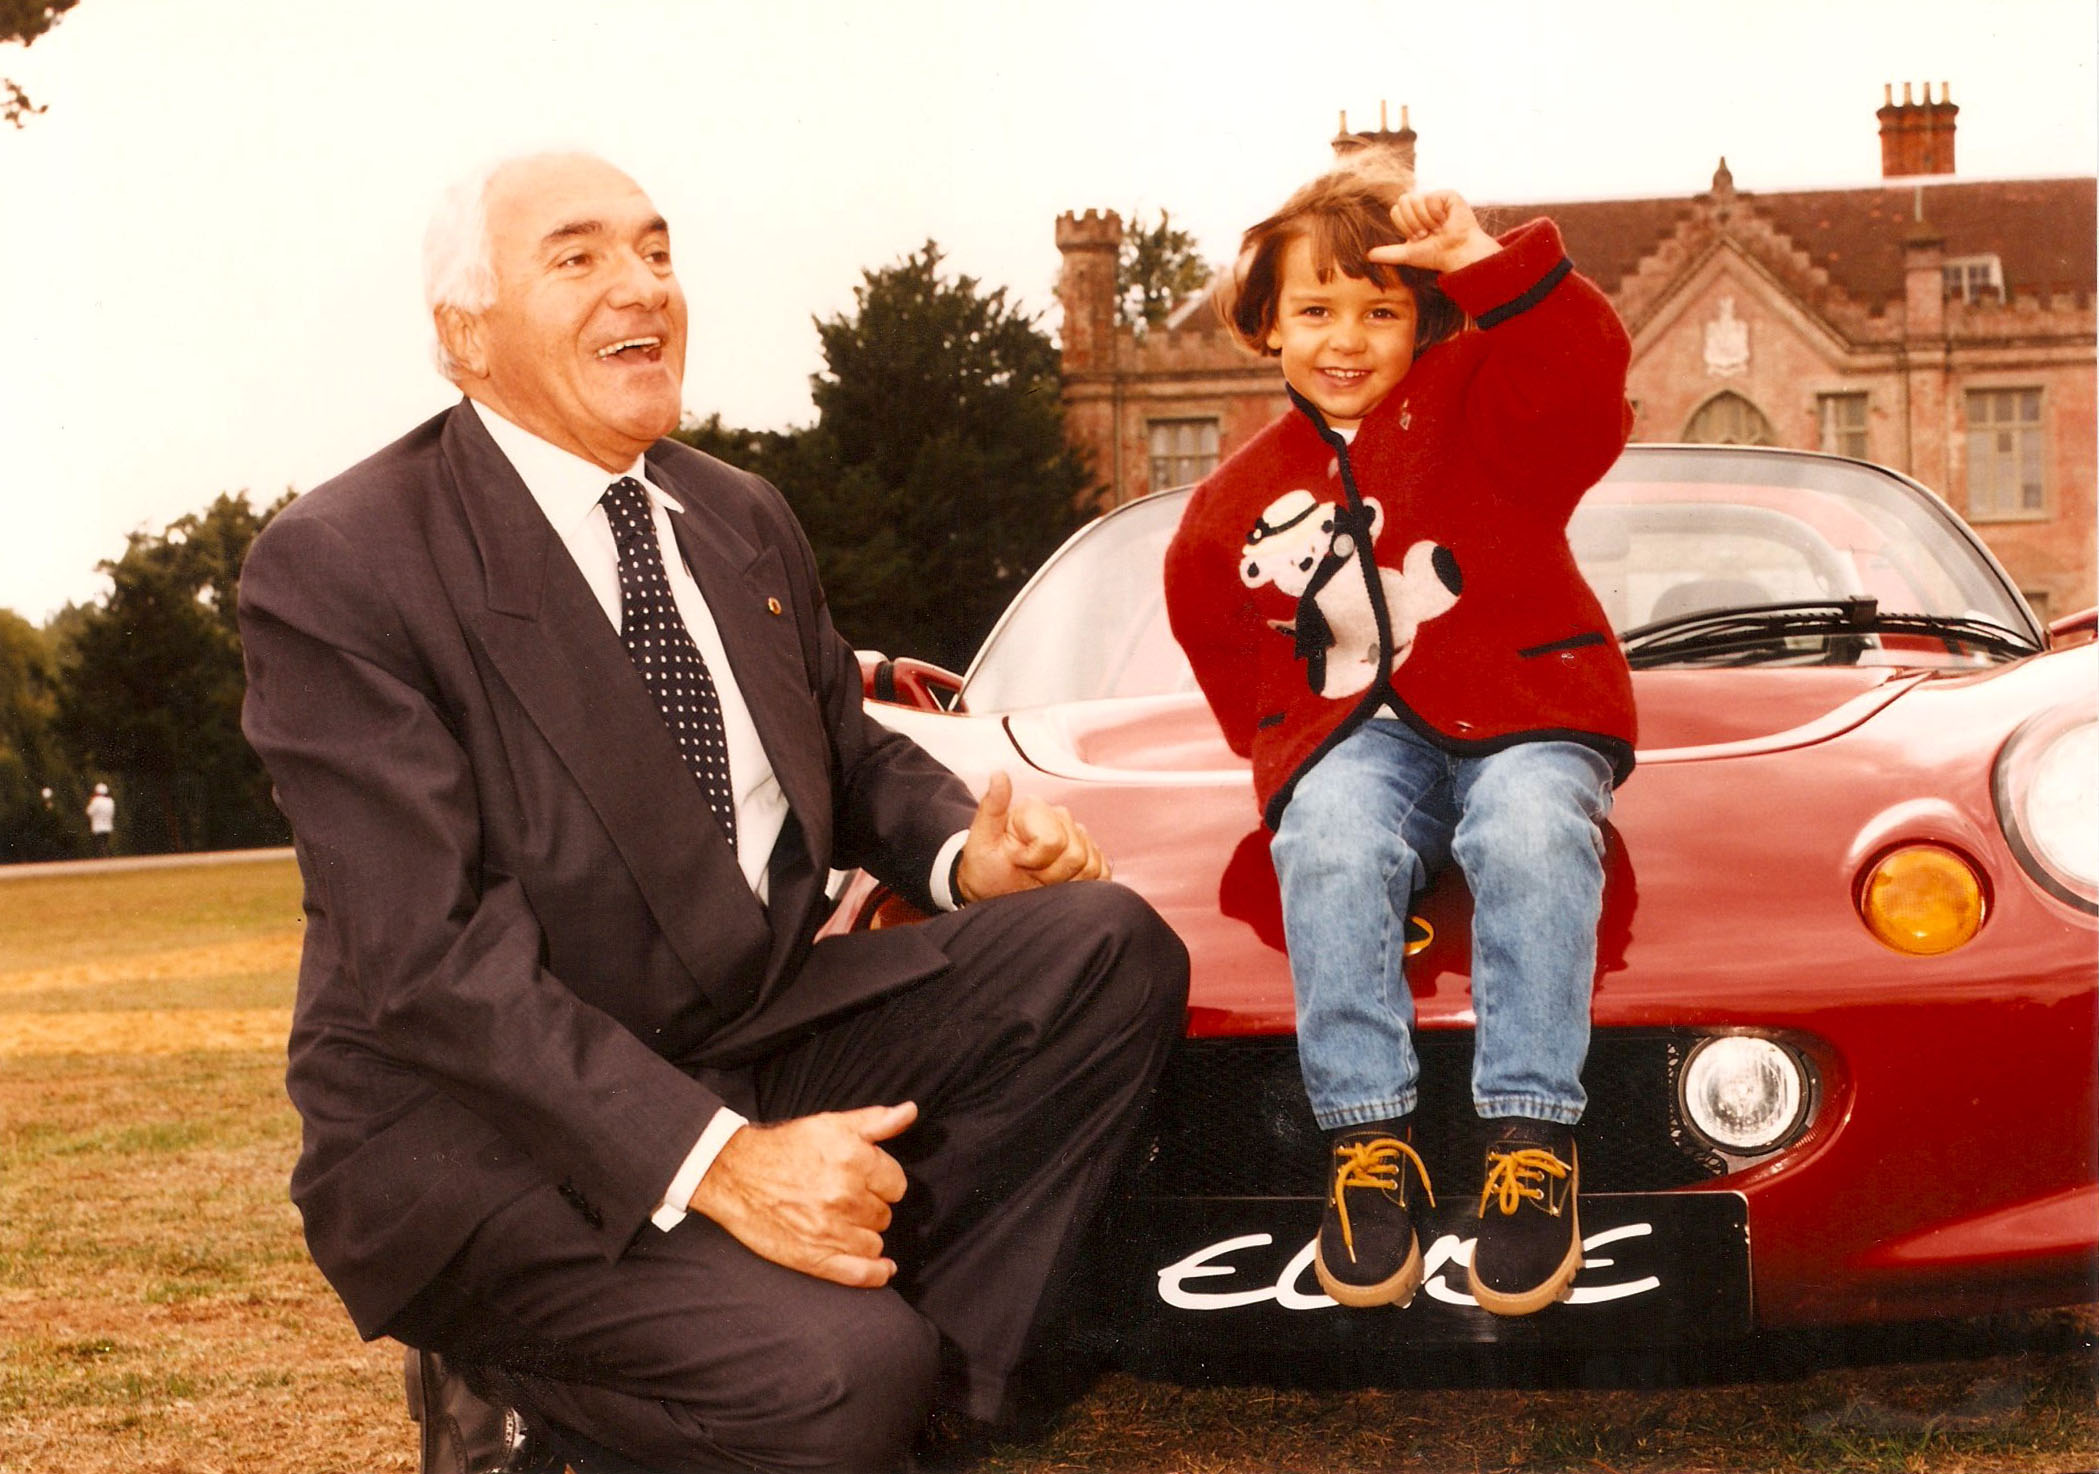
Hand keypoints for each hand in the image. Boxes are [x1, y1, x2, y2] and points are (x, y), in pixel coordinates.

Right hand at [688, 1102, 914, 1286]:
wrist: (734, 1174)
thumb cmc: (785, 1147)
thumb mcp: (831, 1124)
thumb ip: (876, 1120)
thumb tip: (910, 1111)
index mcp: (853, 1161)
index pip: (896, 1184)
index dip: (881, 1181)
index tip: (864, 1180)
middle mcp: (845, 1197)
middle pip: (884, 1215)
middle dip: (870, 1206)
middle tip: (844, 1198)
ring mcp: (830, 1231)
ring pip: (875, 1243)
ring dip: (864, 1234)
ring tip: (842, 1221)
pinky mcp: (814, 1258)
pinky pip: (861, 1274)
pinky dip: (877, 1273)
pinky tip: (884, 1268)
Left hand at [954, 770, 1108, 902]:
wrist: (995, 889)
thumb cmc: (986, 864)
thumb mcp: (982, 838)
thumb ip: (992, 806)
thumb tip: (999, 774)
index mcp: (1036, 807)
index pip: (1053, 841)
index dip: (1034, 860)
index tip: (1015, 861)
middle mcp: (1061, 816)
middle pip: (1075, 855)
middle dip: (1050, 874)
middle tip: (1028, 873)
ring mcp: (1080, 836)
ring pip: (1091, 866)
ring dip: (1065, 882)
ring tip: (1042, 879)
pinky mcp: (1093, 855)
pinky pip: (1102, 872)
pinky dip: (1082, 885)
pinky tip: (1061, 883)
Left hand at [1366, 189, 1498, 273]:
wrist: (1456, 254)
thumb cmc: (1435, 255)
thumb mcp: (1407, 255)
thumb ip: (1387, 253)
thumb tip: (1367, 255)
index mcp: (1412, 215)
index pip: (1395, 211)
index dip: (1404, 226)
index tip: (1418, 237)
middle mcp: (1422, 205)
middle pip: (1403, 201)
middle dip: (1413, 223)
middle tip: (1428, 233)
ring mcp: (1435, 198)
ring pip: (1416, 200)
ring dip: (1426, 221)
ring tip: (1438, 228)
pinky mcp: (1447, 195)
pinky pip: (1431, 198)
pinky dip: (1436, 215)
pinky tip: (1446, 220)